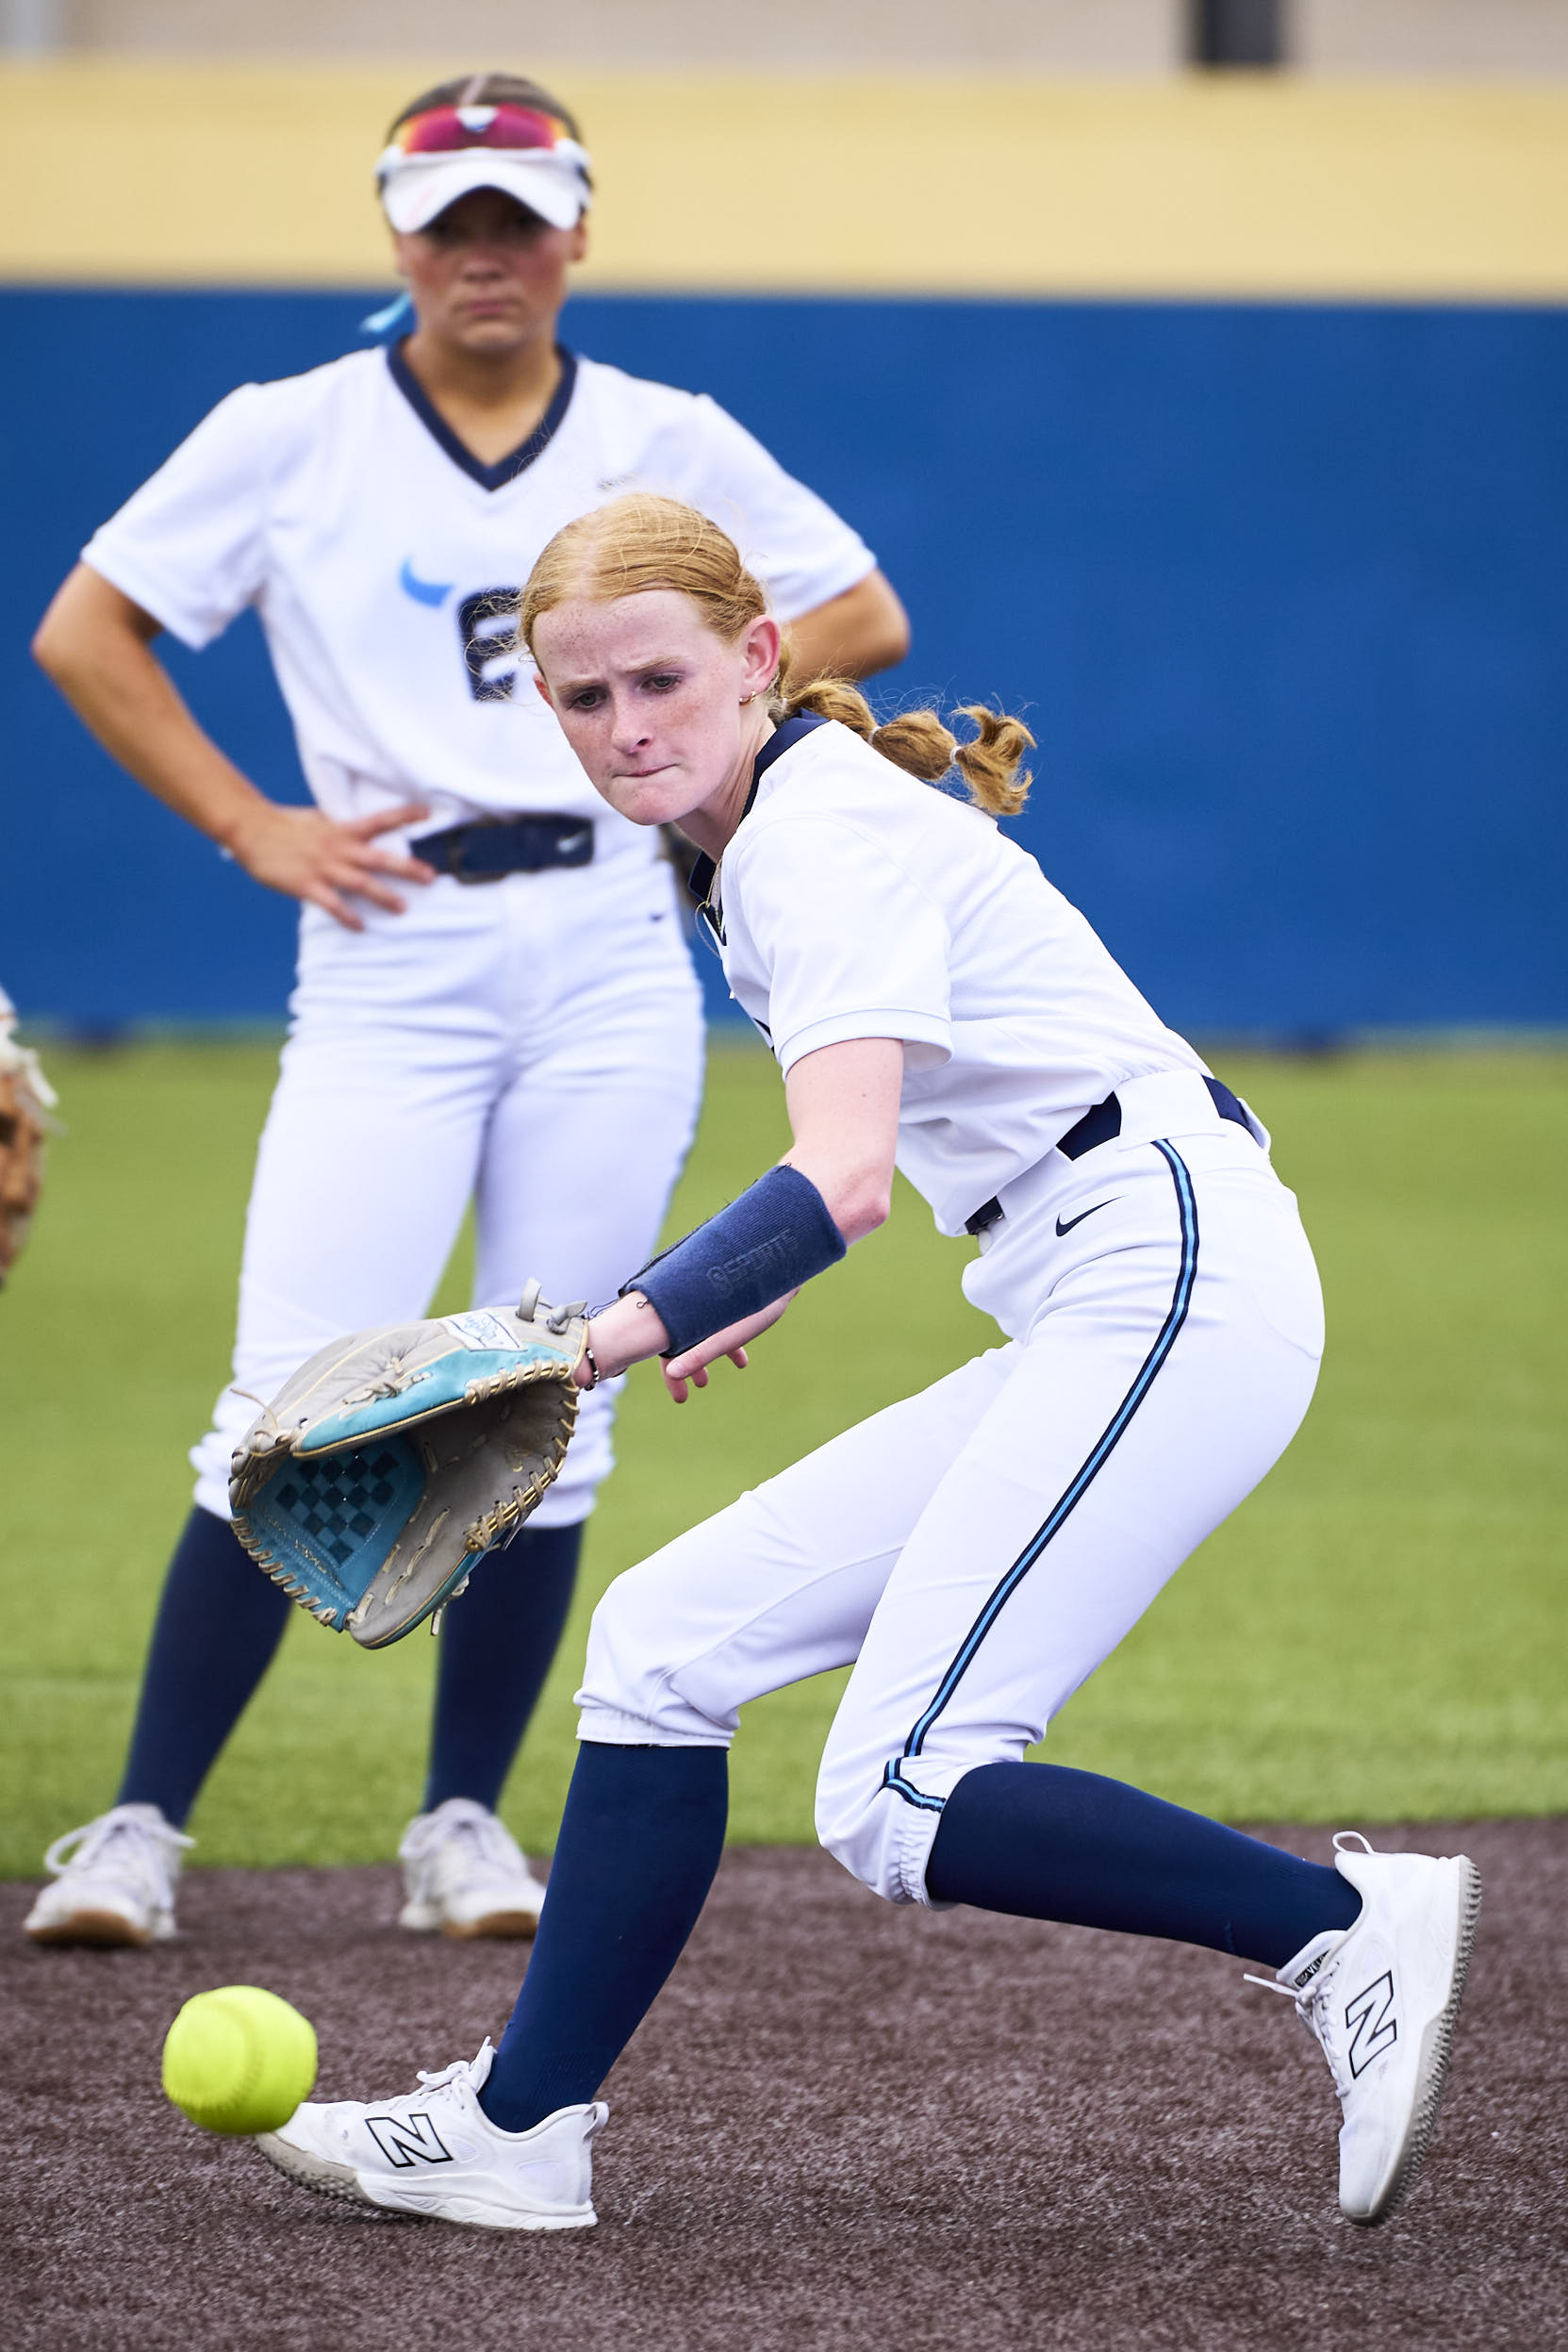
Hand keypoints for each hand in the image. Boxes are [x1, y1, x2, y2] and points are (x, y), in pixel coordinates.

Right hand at [226, 799, 435, 928]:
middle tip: (430, 876)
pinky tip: (360, 927)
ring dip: (383, 896)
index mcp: (342, 829)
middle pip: (379, 858)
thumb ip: (343, 827)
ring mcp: (323, 867)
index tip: (428, 813)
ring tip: (403, 908)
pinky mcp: (306, 884)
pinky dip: (347, 916)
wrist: (251, 830)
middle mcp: (338, 848)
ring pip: (360, 883)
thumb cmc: (286, 825)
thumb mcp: (320, 820)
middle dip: (407, 868)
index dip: (404, 816)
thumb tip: (364, 827)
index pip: (380, 820)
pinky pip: (332, 904)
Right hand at [660, 1294, 795, 1403]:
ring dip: (704, 1358)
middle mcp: (695, 1305)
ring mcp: (712, 1302)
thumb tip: (674, 1372)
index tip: (680, 1398)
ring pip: (701, 1333)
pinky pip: (719, 1326)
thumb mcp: (725, 1333)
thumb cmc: (752, 1300)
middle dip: (686, 1368)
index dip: (671, 1373)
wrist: (779, 1265)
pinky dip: (726, 1346)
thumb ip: (699, 1353)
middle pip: (682, 1340)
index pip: (669, 1345)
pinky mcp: (730, 1300)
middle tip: (691, 1392)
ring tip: (705, 1381)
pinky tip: (742, 1364)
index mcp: (685, 1311)